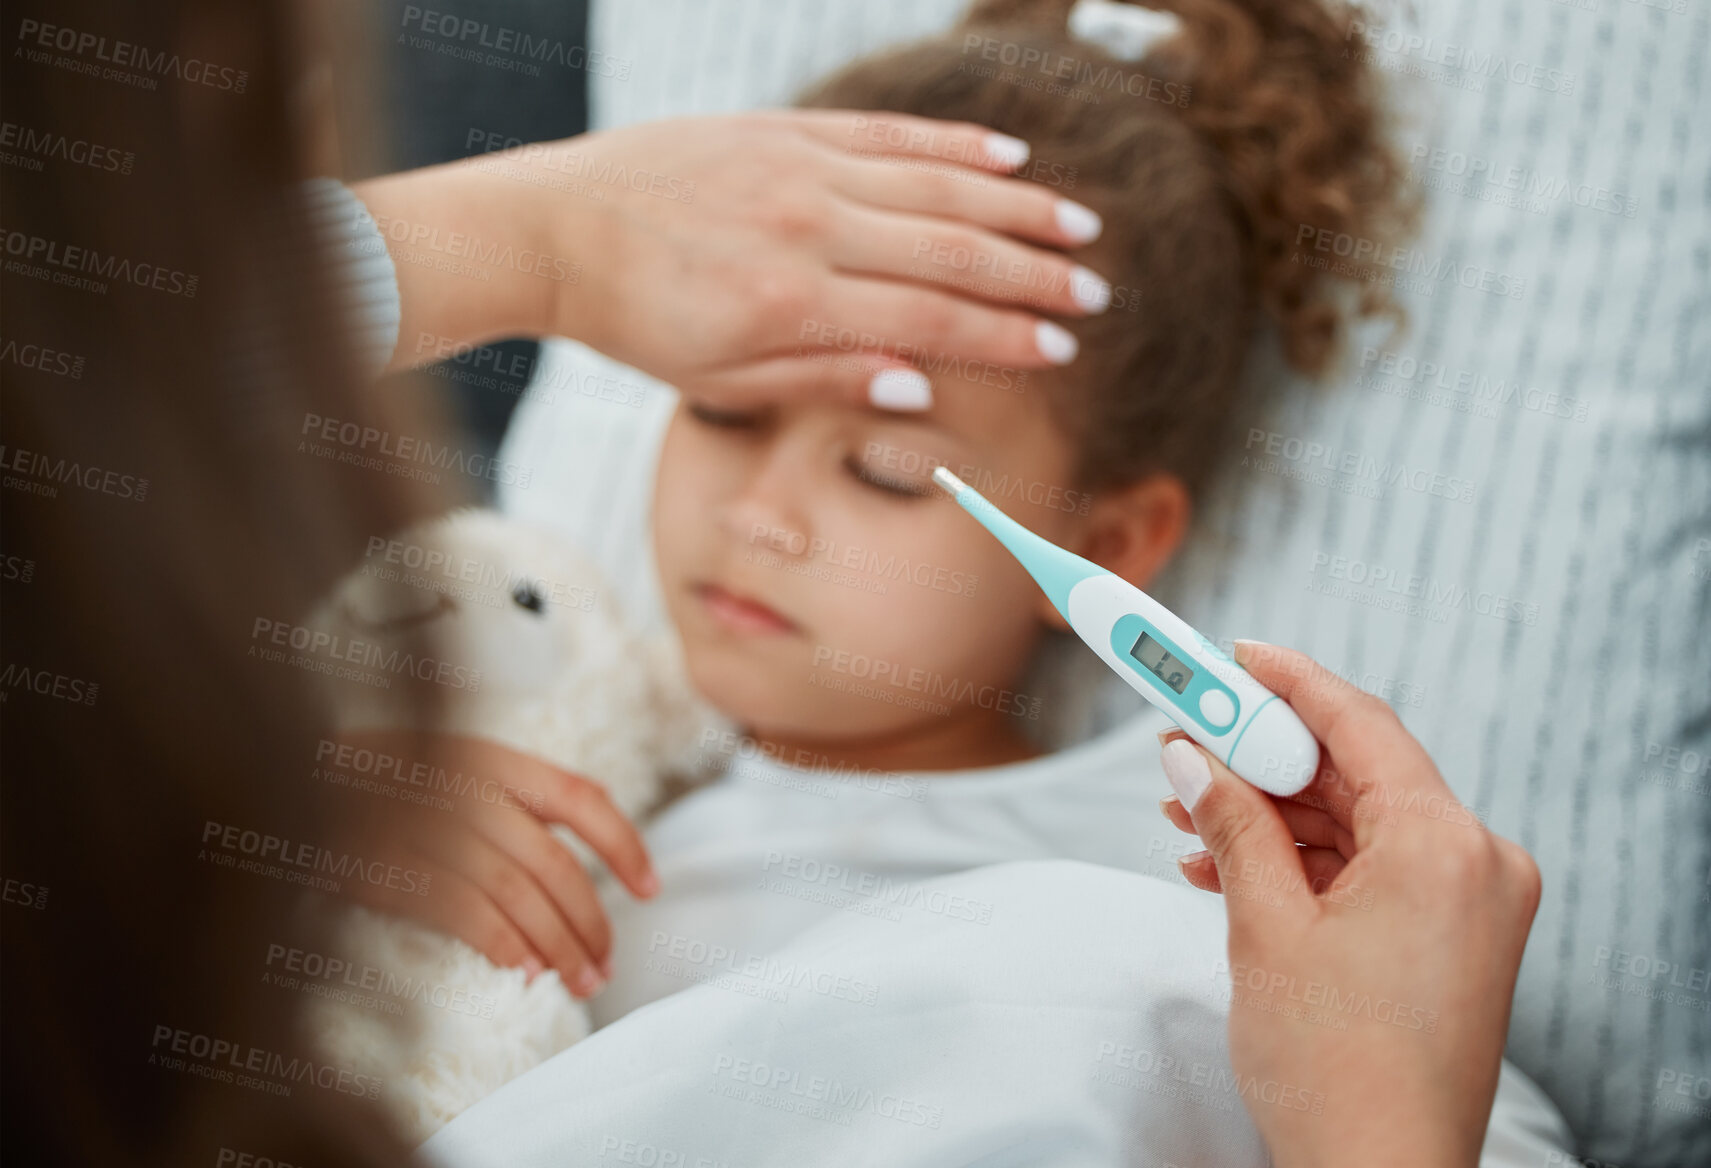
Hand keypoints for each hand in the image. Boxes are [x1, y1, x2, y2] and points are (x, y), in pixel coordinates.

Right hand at [329, 729, 656, 999]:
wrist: (280, 777)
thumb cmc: (376, 783)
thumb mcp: (448, 770)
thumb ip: (507, 804)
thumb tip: (570, 873)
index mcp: (490, 758)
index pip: (580, 798)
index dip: (623, 844)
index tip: (650, 888)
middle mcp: (466, 786)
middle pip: (555, 862)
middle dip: (591, 921)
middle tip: (604, 964)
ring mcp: (426, 824)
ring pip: (519, 892)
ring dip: (557, 945)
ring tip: (577, 980)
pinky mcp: (387, 865)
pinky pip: (463, 910)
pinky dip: (502, 943)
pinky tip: (524, 970)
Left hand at [356, 111, 1109, 408]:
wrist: (557, 229)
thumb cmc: (639, 322)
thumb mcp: (724, 382)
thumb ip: (826, 381)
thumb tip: (923, 389)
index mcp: (794, 304)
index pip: (930, 319)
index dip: (1005, 336)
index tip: (1061, 350)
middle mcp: (809, 228)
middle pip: (953, 247)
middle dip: (1033, 274)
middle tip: (1096, 294)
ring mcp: (799, 168)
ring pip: (936, 182)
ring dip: (1017, 204)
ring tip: (1078, 226)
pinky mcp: (784, 130)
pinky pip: (887, 133)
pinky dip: (952, 143)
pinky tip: (1008, 152)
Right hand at [1156, 642, 1540, 1167]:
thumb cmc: (1335, 1068)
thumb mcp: (1265, 926)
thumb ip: (1232, 825)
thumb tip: (1190, 758)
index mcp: (1446, 845)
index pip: (1360, 724)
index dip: (1286, 681)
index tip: (1231, 653)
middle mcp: (1476, 863)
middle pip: (1355, 774)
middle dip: (1262, 759)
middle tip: (1184, 738)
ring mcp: (1470, 906)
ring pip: (1356, 825)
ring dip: (1272, 818)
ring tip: (1185, 815)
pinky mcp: (1451, 942)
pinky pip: (1370, 873)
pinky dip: (1302, 866)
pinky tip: (1224, 870)